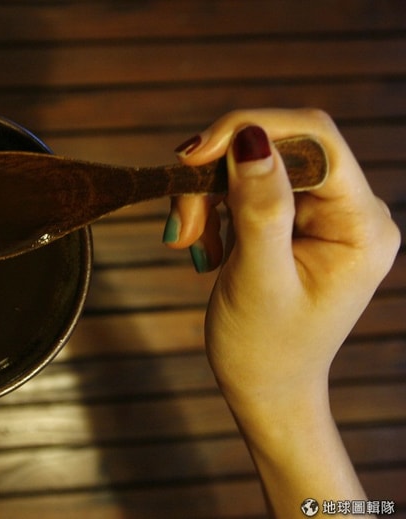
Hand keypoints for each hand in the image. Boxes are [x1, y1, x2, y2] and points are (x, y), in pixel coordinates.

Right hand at [164, 109, 399, 514]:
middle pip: (278, 150)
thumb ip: (259, 209)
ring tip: (190, 242)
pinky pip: (244, 188)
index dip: (253, 130)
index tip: (194, 155)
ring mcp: (321, 215)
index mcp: (362, 225)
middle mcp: (350, 210)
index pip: (317, 141)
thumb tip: (250, 137)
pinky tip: (206, 248)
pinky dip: (212, 208)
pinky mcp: (292, 221)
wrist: (264, 390)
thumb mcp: (259, 280)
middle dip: (219, 177)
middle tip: (183, 222)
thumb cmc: (265, 349)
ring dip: (208, 196)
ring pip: (252, 166)